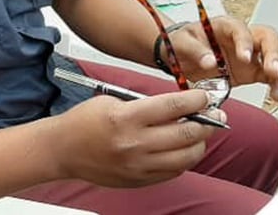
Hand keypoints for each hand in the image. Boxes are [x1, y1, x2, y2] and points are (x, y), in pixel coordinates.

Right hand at [49, 90, 219, 187]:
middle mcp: (135, 144)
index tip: (204, 97)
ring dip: (200, 143)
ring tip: (201, 134)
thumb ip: (146, 105)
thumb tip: (179, 107)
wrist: (63, 150)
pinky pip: (173, 172)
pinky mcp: (139, 180)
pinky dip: (184, 160)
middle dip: (207, 122)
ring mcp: (138, 165)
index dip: (196, 101)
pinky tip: (182, 149)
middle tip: (215, 115)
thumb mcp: (112, 100)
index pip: (173, 107)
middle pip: (187, 133)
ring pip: (186, 157)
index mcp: (126, 118)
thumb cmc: (84, 122)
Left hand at [168, 17, 277, 100]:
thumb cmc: (182, 43)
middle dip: (274, 54)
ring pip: (277, 55)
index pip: (240, 28)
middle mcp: (242, 38)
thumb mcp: (181, 43)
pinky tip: (276, 94)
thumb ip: (194, 51)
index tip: (245, 57)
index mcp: (224, 27)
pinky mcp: (253, 70)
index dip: (246, 42)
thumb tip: (209, 61)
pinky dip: (277, 84)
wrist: (181, 56)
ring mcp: (251, 54)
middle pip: (268, 38)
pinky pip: (272, 75)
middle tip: (273, 71)